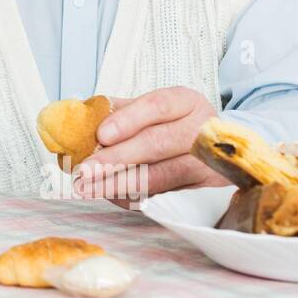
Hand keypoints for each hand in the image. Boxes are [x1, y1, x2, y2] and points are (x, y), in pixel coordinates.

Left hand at [74, 86, 226, 208]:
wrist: (220, 148)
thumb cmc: (172, 126)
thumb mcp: (151, 111)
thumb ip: (117, 111)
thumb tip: (77, 119)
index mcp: (185, 101)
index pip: (157, 105)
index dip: (128, 120)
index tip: (101, 134)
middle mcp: (201, 128)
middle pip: (158, 142)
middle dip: (116, 158)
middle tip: (85, 170)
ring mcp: (208, 160)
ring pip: (163, 174)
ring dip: (120, 183)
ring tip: (88, 188)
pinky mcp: (207, 188)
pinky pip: (166, 194)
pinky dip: (135, 196)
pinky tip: (111, 196)